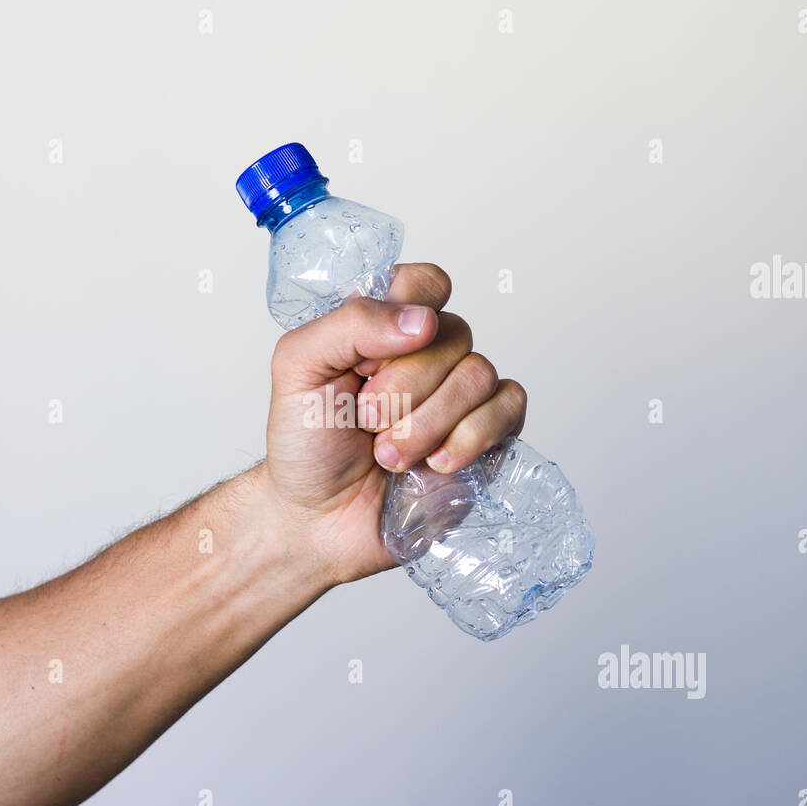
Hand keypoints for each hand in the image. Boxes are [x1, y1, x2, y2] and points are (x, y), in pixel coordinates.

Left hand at [262, 263, 528, 585]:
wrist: (318, 522)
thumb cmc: (306, 446)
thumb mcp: (298, 369)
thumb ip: (348, 326)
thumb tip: (421, 320)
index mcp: (385, 327)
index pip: (425, 283)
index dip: (408, 311)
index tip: (370, 358)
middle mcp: (429, 354)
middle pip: (453, 332)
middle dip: (402, 388)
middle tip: (365, 421)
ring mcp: (461, 395)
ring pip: (479, 374)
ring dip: (427, 422)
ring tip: (388, 454)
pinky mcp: (488, 436)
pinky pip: (508, 408)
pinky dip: (469, 438)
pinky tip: (434, 463)